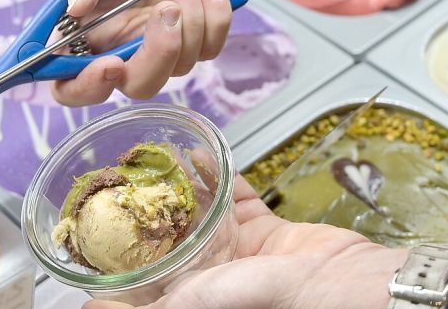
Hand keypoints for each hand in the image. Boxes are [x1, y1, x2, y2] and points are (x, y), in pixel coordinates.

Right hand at [52, 0, 302, 105]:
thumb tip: (75, 7)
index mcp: (82, 25)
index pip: (67, 79)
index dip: (82, 85)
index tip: (109, 66)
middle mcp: (118, 42)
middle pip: (129, 85)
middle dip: (153, 58)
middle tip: (165, 13)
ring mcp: (158, 43)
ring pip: (174, 70)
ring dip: (188, 22)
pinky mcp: (195, 38)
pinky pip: (208, 49)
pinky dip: (214, 17)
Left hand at [86, 176, 406, 308]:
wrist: (351, 284)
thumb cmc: (284, 300)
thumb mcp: (205, 299)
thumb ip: (165, 296)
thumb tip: (96, 308)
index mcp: (194, 294)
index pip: (147, 276)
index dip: (122, 255)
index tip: (97, 227)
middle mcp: (211, 274)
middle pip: (169, 239)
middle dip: (147, 211)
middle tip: (122, 178)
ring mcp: (237, 250)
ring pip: (199, 211)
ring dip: (178, 185)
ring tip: (153, 159)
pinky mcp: (265, 229)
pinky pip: (234, 196)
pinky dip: (217, 175)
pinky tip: (196, 154)